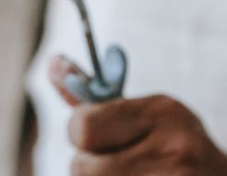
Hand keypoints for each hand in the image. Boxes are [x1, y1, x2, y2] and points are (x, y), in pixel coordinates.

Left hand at [49, 56, 226, 175]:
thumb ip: (93, 94)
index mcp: (162, 112)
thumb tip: (52, 62)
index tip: (99, 137)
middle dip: (89, 166)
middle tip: (114, 163)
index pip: (82, 127)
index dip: (81, 135)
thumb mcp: (142, 112)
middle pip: (82, 168)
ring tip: (128, 175)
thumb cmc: (174, 145)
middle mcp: (175, 151)